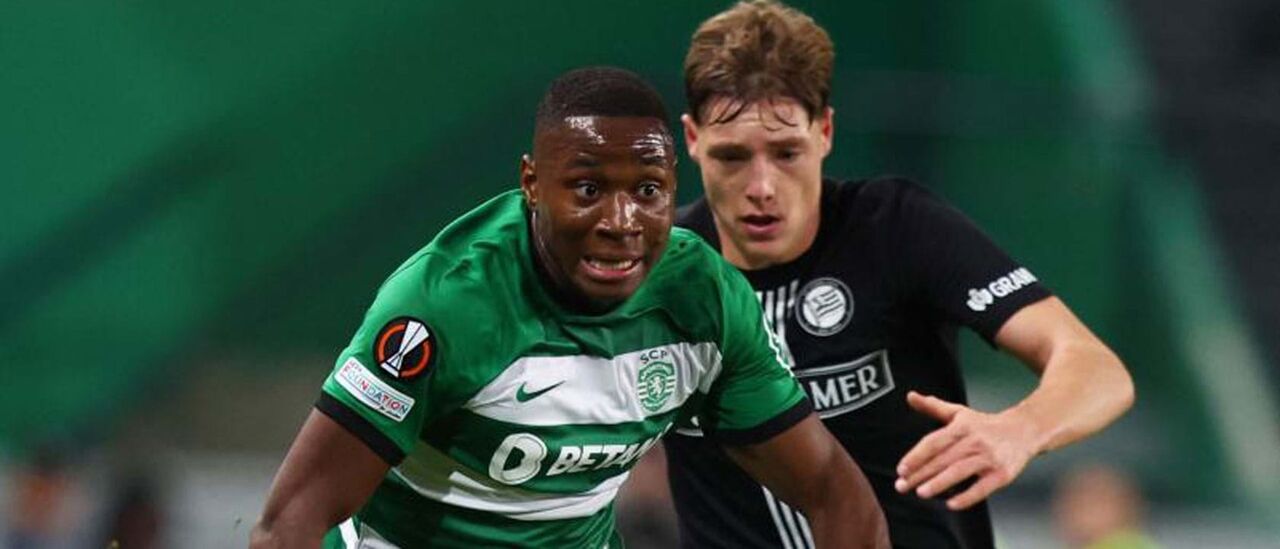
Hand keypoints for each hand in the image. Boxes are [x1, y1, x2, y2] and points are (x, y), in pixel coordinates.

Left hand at [893, 391, 1040, 509]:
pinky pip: (982, 488)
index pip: (934, 442)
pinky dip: (966, 497)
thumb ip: (933, 406)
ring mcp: (989, 458)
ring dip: (939, 483)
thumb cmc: (985, 425)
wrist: (1025, 430)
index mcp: (962, 426)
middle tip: (901, 486)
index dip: (917, 456)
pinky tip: (951, 504)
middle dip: (920, 474)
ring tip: (921, 493)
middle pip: (943, 459)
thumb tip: (910, 396)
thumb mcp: (960, 413)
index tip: (901, 469)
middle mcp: (975, 441)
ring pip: (960, 472)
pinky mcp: (1002, 474)